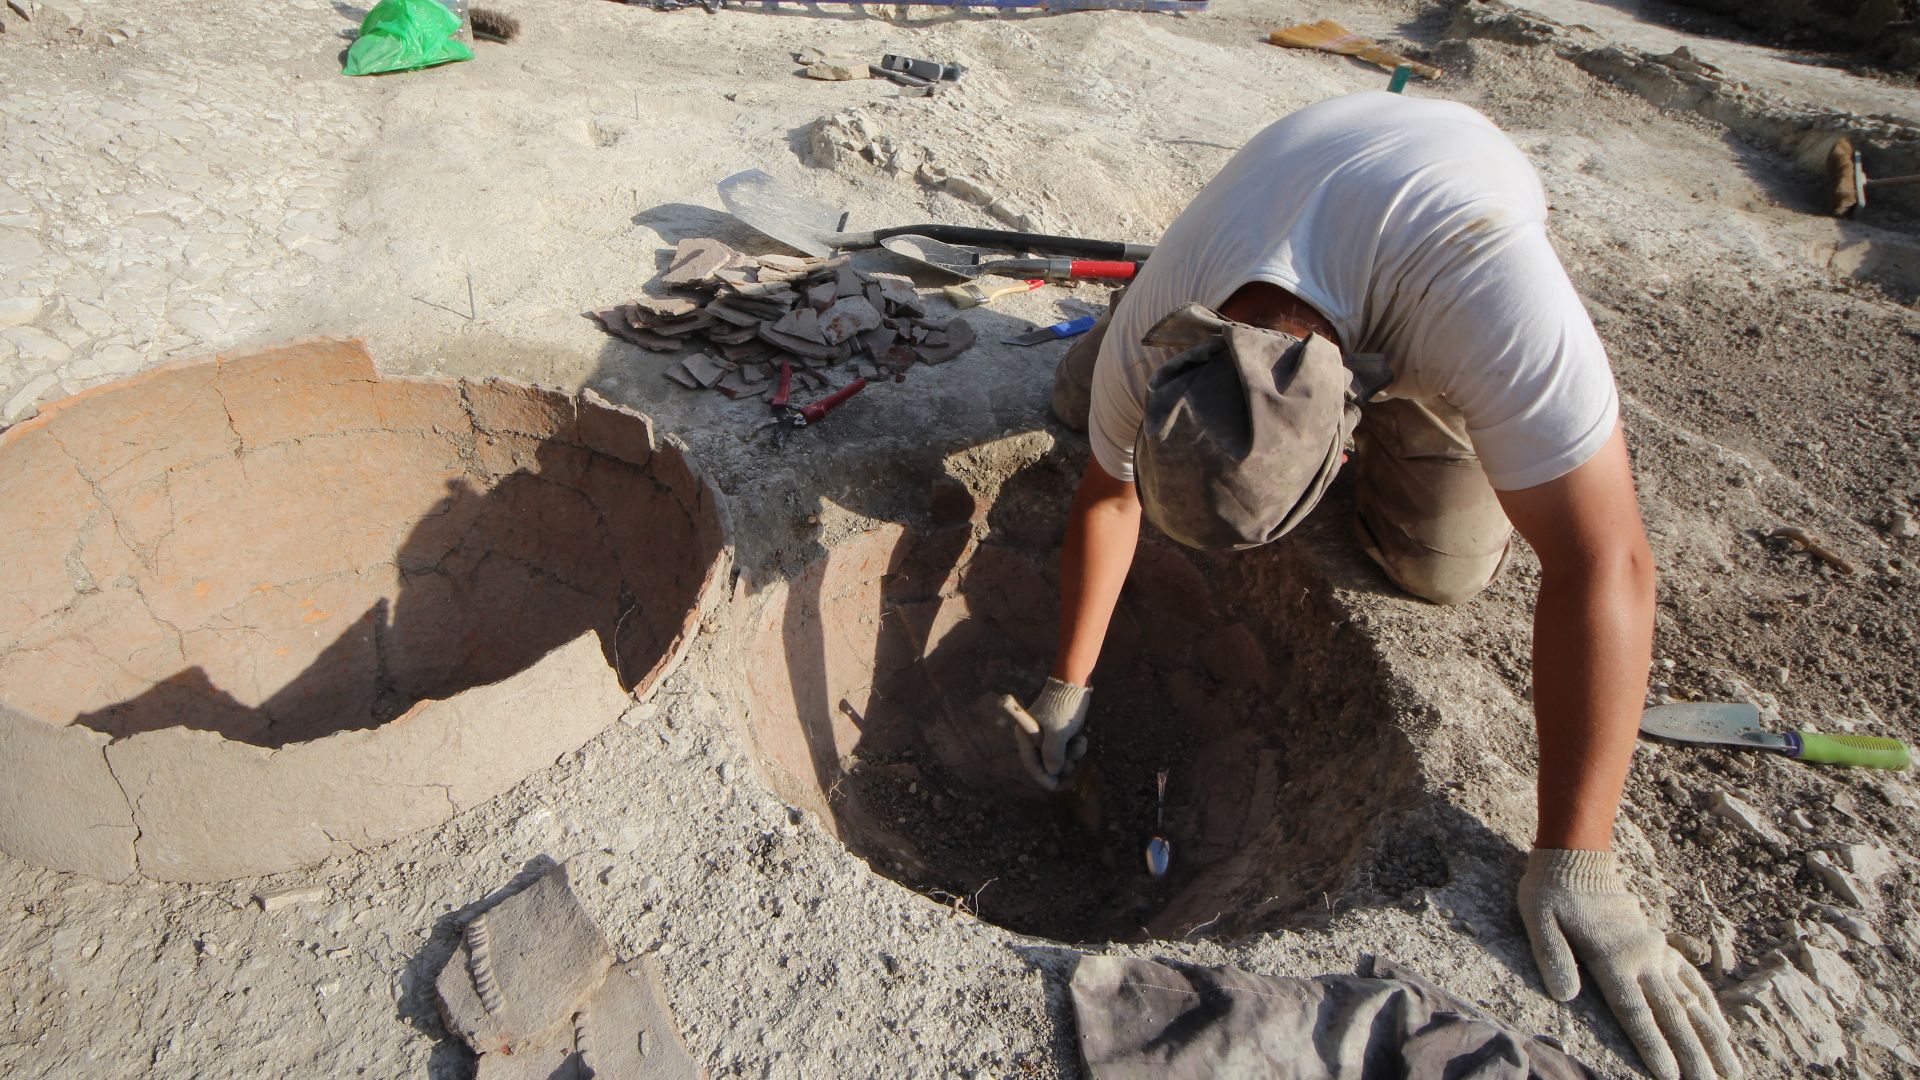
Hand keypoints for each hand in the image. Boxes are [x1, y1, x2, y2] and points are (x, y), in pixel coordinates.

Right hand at [999, 678, 1089, 789]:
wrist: (1074, 684)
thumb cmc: (1062, 708)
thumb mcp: (1057, 734)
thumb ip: (1053, 755)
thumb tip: (1053, 772)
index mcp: (1025, 736)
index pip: (1031, 764)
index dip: (1043, 778)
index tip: (1057, 787)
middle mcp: (1034, 737)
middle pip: (1045, 763)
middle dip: (1061, 767)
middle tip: (1074, 768)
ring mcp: (1047, 734)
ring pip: (1059, 757)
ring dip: (1072, 755)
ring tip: (1079, 744)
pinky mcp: (1060, 731)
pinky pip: (1066, 748)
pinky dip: (1075, 747)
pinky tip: (1082, 738)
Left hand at [1518, 849, 1742, 1079]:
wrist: (1578, 857)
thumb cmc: (1551, 892)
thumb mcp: (1538, 920)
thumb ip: (1552, 957)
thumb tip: (1565, 996)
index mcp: (1612, 959)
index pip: (1636, 1013)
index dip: (1654, 1047)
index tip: (1673, 1077)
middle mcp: (1642, 959)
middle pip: (1673, 1016)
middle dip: (1695, 1056)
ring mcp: (1656, 952)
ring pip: (1691, 1002)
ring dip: (1713, 1038)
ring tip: (1733, 1070)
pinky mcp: (1660, 945)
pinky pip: (1692, 980)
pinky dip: (1710, 1006)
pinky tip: (1724, 1029)